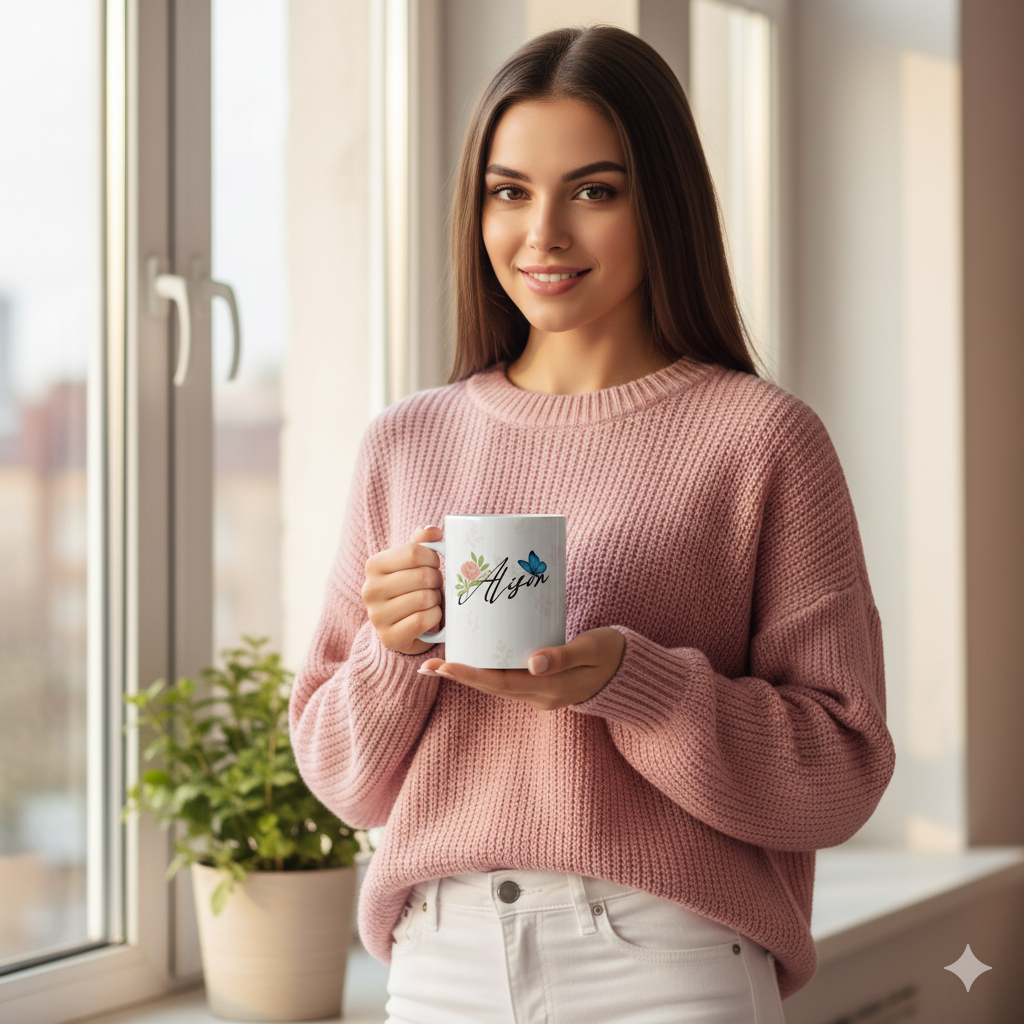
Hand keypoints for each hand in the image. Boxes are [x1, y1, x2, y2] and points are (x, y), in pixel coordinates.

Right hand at [362, 525, 444, 654]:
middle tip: (434, 587)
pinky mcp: (389, 637)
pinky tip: (430, 617)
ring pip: (425, 598)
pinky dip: (435, 617)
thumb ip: (422, 542)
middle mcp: (370, 590)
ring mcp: (377, 616)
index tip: (433, 566)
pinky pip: (424, 620)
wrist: (404, 627)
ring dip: (436, 600)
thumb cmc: (412, 588)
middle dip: (437, 581)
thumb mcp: (414, 562)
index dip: (433, 559)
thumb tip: (433, 531)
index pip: (414, 552)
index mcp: (374, 565)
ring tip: (430, 602)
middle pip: (422, 576)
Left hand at [417, 626, 625, 710]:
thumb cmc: (612, 653)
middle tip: (428, 665)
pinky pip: (508, 680)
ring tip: (441, 662)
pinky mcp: (542, 685)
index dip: (469, 675)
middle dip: (459, 675)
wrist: (630, 671)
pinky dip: (488, 671)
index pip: (500, 683)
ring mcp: (540, 693)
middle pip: (491, 687)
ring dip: (469, 675)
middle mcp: (540, 696)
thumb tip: (532, 663)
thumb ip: (563, 656)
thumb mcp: (591, 648)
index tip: (444, 666)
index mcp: (550, 688)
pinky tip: (474, 659)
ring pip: (497, 685)